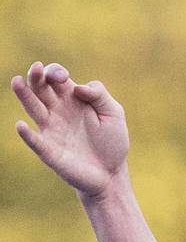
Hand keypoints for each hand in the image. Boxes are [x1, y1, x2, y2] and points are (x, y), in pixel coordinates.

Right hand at [11, 61, 129, 198]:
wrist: (111, 173)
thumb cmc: (112, 141)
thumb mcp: (113, 113)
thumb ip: (99, 95)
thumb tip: (77, 87)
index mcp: (72, 98)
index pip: (55, 78)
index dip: (55, 72)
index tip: (64, 78)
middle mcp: (58, 111)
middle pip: (40, 89)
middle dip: (37, 77)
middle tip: (36, 68)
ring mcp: (51, 130)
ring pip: (33, 109)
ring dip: (24, 96)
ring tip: (16, 81)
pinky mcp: (50, 151)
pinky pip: (35, 141)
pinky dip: (27, 135)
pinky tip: (21, 126)